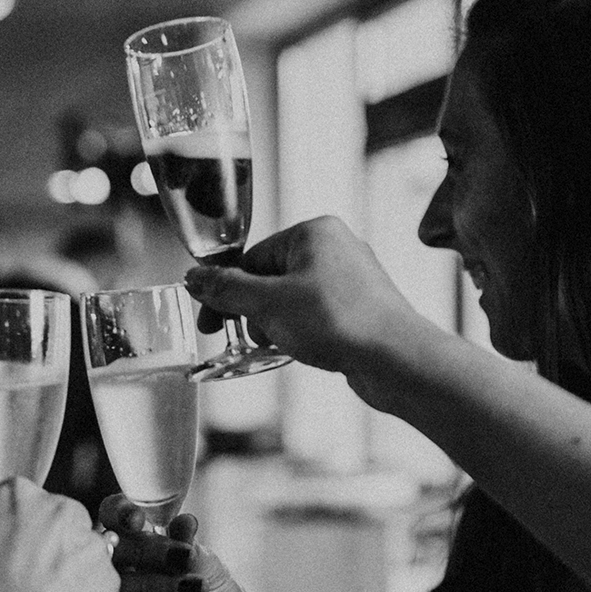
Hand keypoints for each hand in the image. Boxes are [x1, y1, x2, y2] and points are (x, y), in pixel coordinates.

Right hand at [0, 479, 116, 591]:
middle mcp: (58, 508)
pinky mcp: (110, 579)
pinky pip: (99, 584)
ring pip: (83, 552)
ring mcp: (89, 543)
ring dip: (71, 571)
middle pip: (61, 521)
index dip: (17, 533)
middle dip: (50, 546)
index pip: (24, 503)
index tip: (11, 555)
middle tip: (30, 582)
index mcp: (15, 495)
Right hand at [92, 495, 251, 591]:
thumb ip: (192, 548)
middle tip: (182, 558)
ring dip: (156, 588)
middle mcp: (119, 574)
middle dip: (145, 550)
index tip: (138, 518)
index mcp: (137, 545)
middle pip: (108, 552)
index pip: (112, 517)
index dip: (118, 512)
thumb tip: (183, 523)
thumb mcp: (213, 571)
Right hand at [184, 217, 447, 391]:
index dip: (228, 292)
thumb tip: (195, 277)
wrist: (396, 359)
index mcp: (314, 232)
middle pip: (270, 279)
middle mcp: (336, 248)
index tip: (211, 321)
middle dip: (254, 312)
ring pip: (292, 301)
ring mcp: (352, 279)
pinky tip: (303, 351)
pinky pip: (316, 317)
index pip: (252, 258)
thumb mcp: (268, 304)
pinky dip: (301, 334)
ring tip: (283, 346)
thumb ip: (226, 289)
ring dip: (276, 326)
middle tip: (251, 337)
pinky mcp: (361, 309)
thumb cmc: (338, 322)